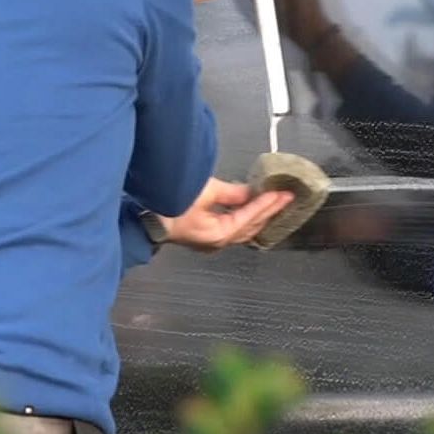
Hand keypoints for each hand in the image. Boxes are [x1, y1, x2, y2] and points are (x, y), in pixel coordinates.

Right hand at [159, 177, 293, 250]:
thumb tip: (249, 191)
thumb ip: (231, 192)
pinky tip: (252, 210)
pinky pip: (235, 229)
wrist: (146, 219)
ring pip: (245, 230)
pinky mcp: (207, 237)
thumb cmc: (169, 205)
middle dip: (270, 212)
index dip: (267, 204)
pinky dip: (247, 219)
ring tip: (276, 204)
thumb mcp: (204, 192)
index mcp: (220, 234)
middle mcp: (219, 242)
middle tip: (287, 199)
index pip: (250, 217)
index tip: (282, 194)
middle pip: (252, 227)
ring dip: (260, 216)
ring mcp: (213, 242)